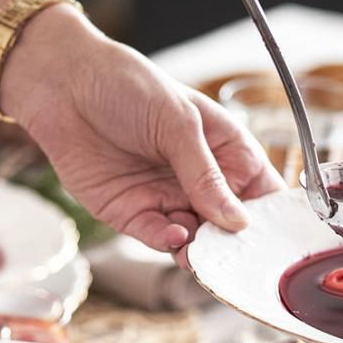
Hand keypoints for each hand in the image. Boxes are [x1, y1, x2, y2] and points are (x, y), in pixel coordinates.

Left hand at [4, 12, 279, 250]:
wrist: (63, 83)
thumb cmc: (127, 85)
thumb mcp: (177, 123)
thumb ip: (205, 174)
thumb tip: (237, 220)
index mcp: (222, 149)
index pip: (259, 190)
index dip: (271, 216)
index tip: (279, 241)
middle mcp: (197, 178)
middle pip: (229, 224)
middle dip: (236, 244)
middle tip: (241, 259)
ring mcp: (164, 197)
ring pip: (195, 239)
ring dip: (203, 250)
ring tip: (207, 254)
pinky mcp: (129, 212)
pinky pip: (157, 237)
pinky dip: (169, 243)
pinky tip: (176, 238)